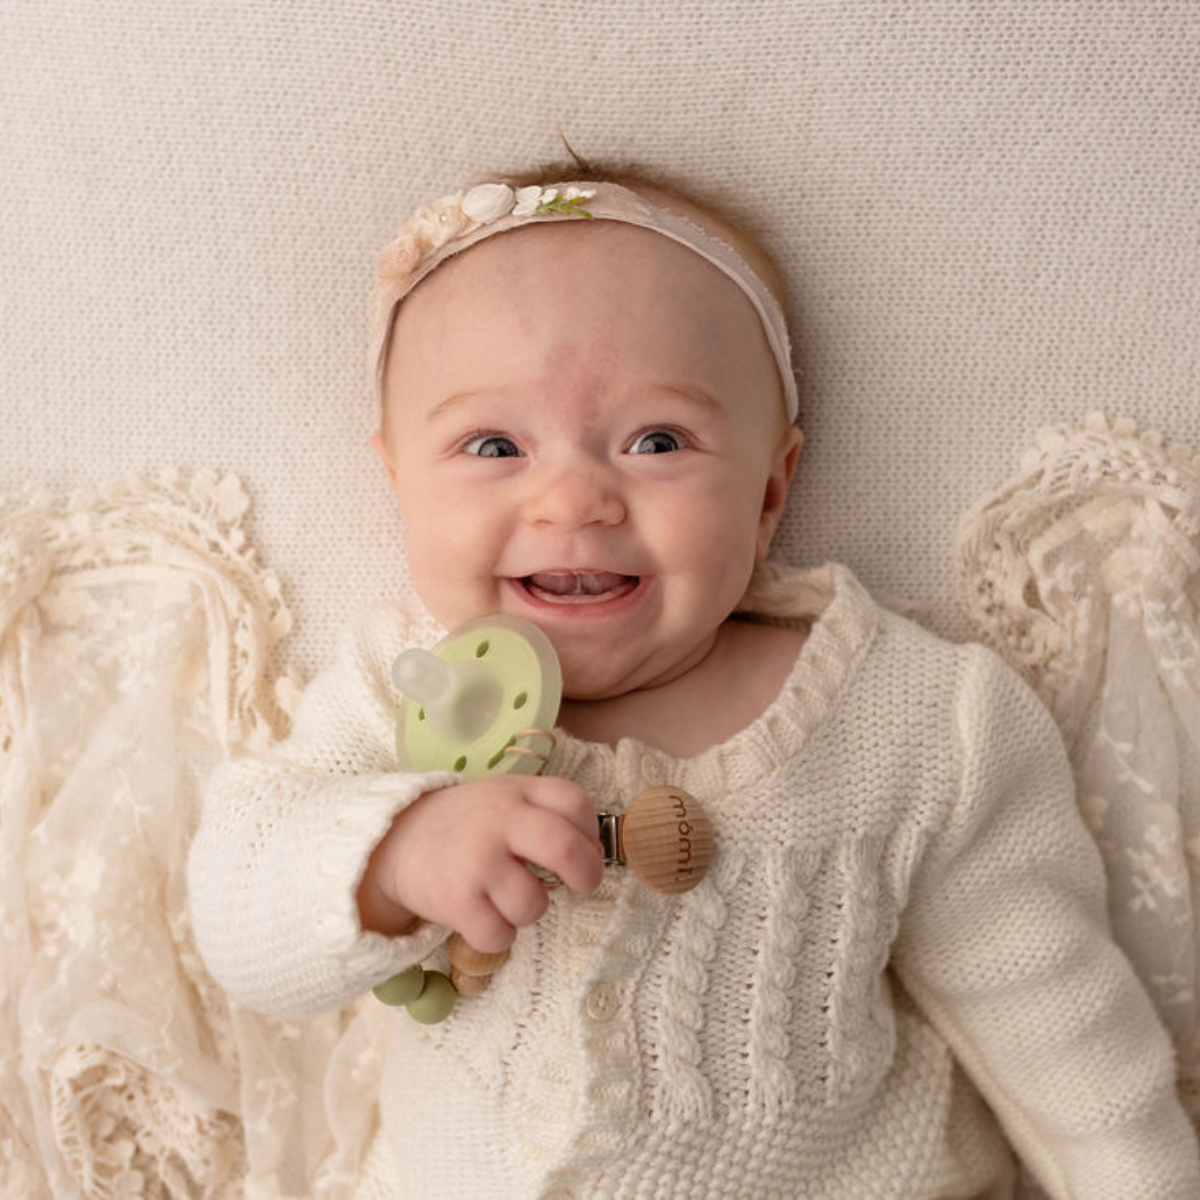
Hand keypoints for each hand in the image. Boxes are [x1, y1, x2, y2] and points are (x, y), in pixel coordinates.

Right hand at [356, 775, 603, 951]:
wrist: (395, 841)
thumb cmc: (467, 825)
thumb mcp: (504, 799)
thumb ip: (545, 813)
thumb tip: (594, 852)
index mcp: (515, 791)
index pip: (573, 801)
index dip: (590, 831)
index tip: (585, 848)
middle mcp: (499, 821)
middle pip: (565, 847)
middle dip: (586, 875)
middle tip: (581, 887)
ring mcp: (477, 860)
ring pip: (534, 905)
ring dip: (529, 911)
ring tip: (505, 897)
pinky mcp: (455, 900)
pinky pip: (502, 934)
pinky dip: (499, 935)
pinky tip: (483, 915)